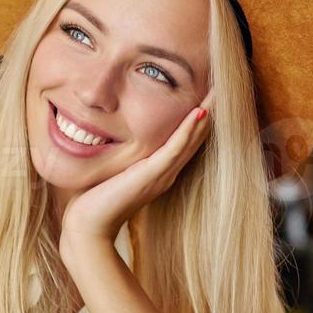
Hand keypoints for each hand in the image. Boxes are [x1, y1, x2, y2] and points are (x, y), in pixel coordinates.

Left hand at [59, 87, 215, 247]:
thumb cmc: (95, 201)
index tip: (207, 93)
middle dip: (209, 110)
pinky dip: (188, 130)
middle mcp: (167, 173)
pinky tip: (199, 112)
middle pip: (195, 137)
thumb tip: (111, 136)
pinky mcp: (152, 176)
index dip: (197, 117)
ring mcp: (162, 175)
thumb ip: (122, 158)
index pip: (185, 140)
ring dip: (206, 115)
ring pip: (191, 140)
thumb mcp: (113, 171)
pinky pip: (175, 149)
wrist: (89, 227)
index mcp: (160, 171)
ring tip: (219, 93)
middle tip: (223, 85)